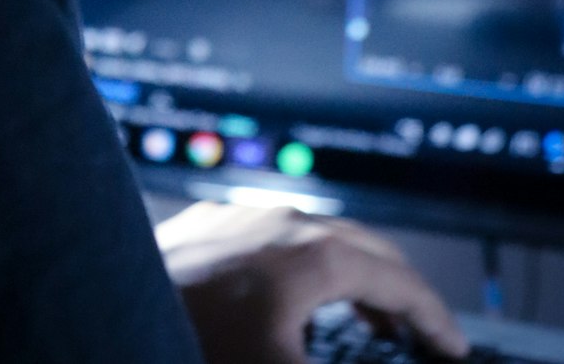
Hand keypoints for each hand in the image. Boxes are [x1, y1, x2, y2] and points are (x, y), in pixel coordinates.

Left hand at [155, 200, 468, 363]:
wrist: (107, 308)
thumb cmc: (198, 341)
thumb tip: (387, 356)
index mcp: (315, 252)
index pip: (398, 280)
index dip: (435, 319)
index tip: (456, 351)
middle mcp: (284, 219)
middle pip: (365, 249)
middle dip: (402, 294)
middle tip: (425, 337)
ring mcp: (244, 214)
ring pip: (320, 238)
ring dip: (354, 278)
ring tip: (372, 323)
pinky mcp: (209, 223)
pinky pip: (277, 237)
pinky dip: (308, 268)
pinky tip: (297, 299)